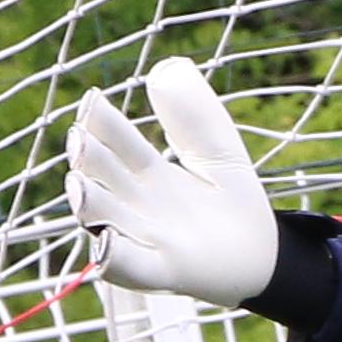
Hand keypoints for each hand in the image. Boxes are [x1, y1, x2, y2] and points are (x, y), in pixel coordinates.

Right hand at [69, 60, 275, 303]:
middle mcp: (137, 204)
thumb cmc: (234, 202)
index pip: (117, 141)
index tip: (91, 100)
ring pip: (107, 220)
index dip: (102, 122)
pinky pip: (130, 267)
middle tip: (78, 138)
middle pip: (103, 178)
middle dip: (88, 160)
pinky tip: (106, 240)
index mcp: (147, 172)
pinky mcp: (163, 272)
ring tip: (78, 185)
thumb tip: (167, 68)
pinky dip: (114, 256)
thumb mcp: (218, 151)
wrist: (263, 256)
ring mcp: (146, 239)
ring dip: (89, 204)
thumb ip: (195, 116)